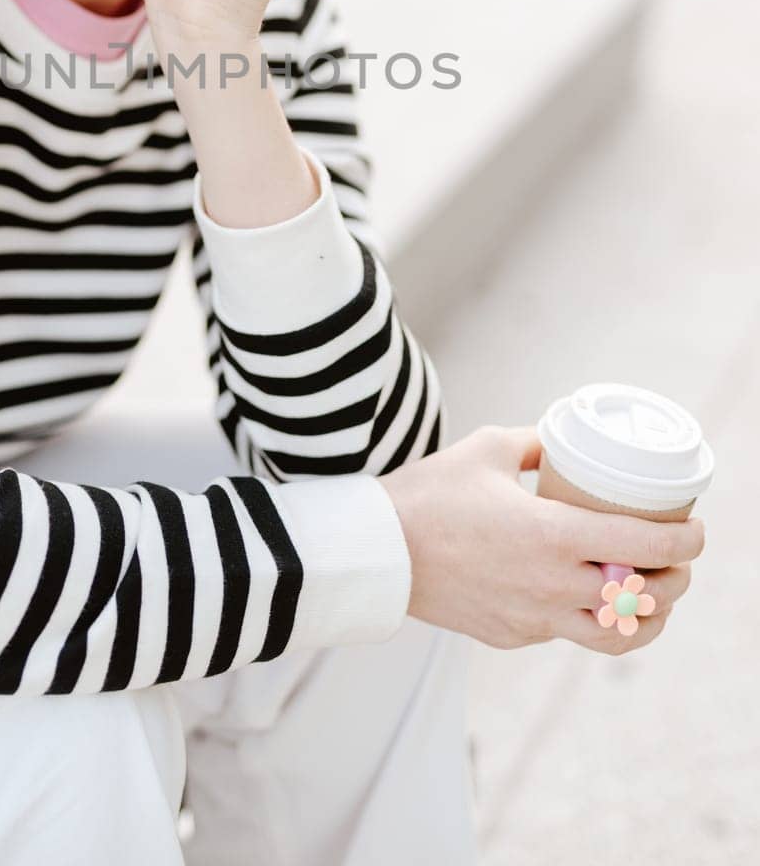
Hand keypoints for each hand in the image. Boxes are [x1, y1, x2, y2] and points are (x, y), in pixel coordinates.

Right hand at [376, 425, 704, 653]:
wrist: (380, 551)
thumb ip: (535, 444)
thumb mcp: (487, 447)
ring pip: (614, 635)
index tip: (697, 531)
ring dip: (644, 617)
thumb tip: (563, 441)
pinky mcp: (513, 636)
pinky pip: (566, 633)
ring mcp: (533, 618)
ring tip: (649, 597)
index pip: (644, 545)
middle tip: (679, 562)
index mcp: (552, 534)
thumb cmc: (429, 494)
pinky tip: (583, 597)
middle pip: (642, 597)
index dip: (685, 541)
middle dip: (674, 580)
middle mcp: (551, 584)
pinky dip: (587, 618)